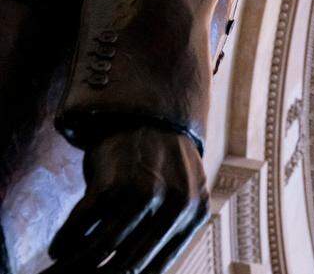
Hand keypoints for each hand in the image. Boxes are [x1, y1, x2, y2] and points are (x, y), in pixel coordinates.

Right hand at [40, 127, 206, 273]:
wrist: (151, 116)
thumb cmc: (163, 165)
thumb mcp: (181, 195)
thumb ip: (168, 230)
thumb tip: (133, 272)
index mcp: (194, 214)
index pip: (157, 266)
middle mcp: (174, 205)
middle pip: (129, 262)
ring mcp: (144, 192)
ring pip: (101, 248)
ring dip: (76, 264)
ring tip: (62, 272)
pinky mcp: (113, 181)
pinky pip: (82, 223)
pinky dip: (66, 241)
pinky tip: (58, 249)